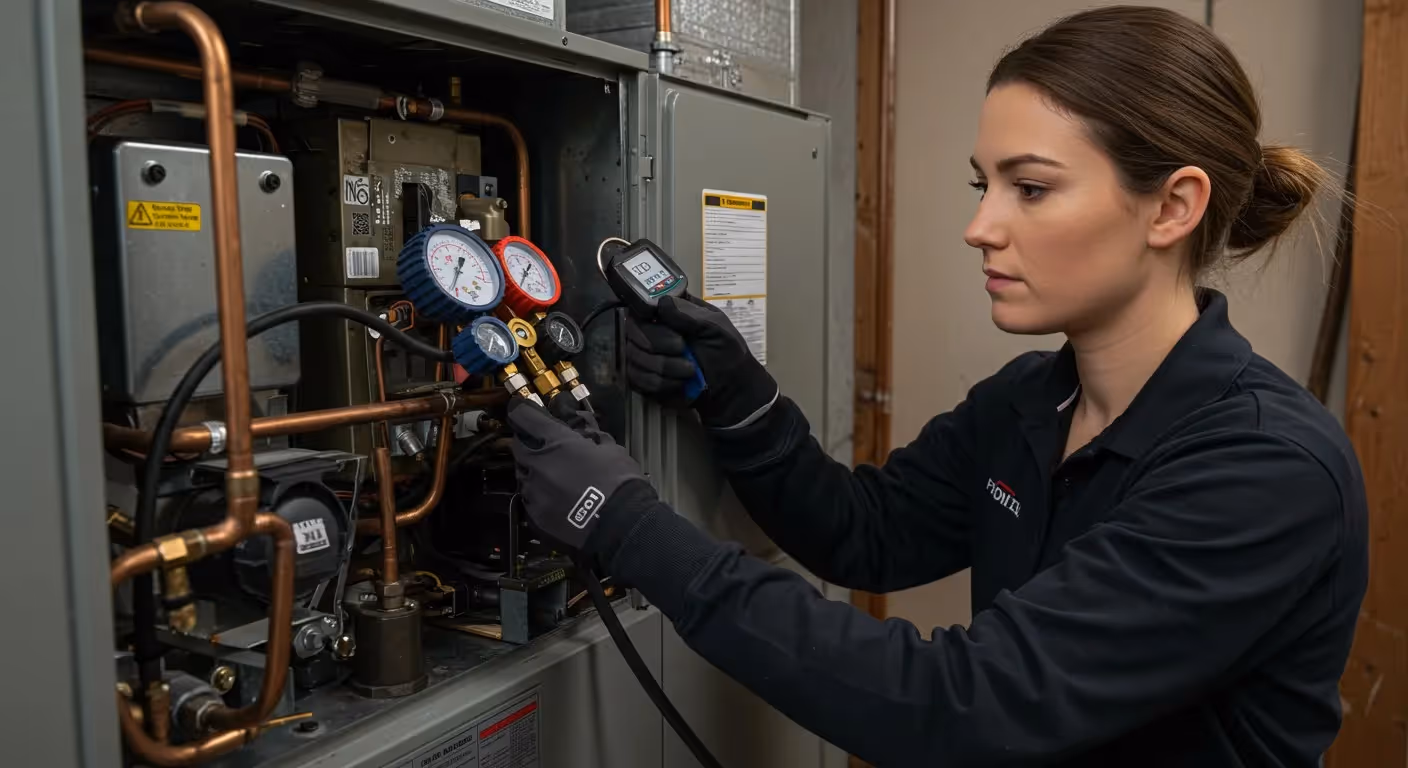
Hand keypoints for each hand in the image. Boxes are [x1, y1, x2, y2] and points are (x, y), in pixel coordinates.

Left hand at [507, 398, 652, 553]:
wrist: (621, 525)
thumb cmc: (619, 483)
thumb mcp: (609, 447)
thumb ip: (589, 435)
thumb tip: (582, 429)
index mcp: (555, 443)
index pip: (523, 416)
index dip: (523, 410)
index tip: (525, 410)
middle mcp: (537, 465)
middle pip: (519, 446)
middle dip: (530, 443)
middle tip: (547, 446)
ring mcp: (534, 492)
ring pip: (523, 473)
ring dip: (534, 470)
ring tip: (556, 475)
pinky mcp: (535, 516)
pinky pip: (530, 497)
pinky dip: (539, 493)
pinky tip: (557, 496)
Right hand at [624, 294, 777, 428]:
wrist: (729, 391)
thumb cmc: (725, 353)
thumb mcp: (716, 327)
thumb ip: (689, 314)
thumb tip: (662, 302)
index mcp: (670, 312)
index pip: (643, 304)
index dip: (648, 314)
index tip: (666, 325)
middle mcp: (652, 329)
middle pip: (634, 330)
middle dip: (658, 342)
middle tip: (682, 350)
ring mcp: (644, 354)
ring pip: (634, 355)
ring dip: (664, 366)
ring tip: (689, 371)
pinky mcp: (642, 378)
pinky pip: (636, 378)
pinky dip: (660, 383)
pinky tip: (678, 384)